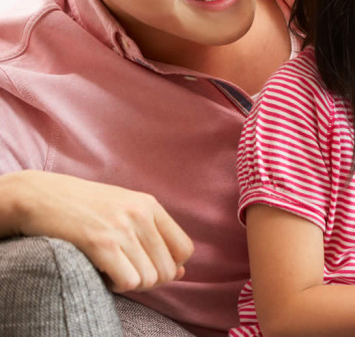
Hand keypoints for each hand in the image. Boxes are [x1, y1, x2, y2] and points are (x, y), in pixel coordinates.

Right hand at [6, 170, 193, 291]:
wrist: (41, 196)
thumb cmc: (83, 207)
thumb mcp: (124, 211)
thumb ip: (154, 237)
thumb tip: (182, 273)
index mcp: (150, 205)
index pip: (185, 249)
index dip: (172, 265)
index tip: (150, 266)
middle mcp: (141, 215)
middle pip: (168, 268)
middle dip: (151, 280)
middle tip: (128, 273)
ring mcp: (122, 229)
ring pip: (150, 278)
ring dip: (132, 283)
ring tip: (114, 271)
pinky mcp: (101, 244)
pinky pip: (129, 281)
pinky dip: (118, 286)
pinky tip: (105, 274)